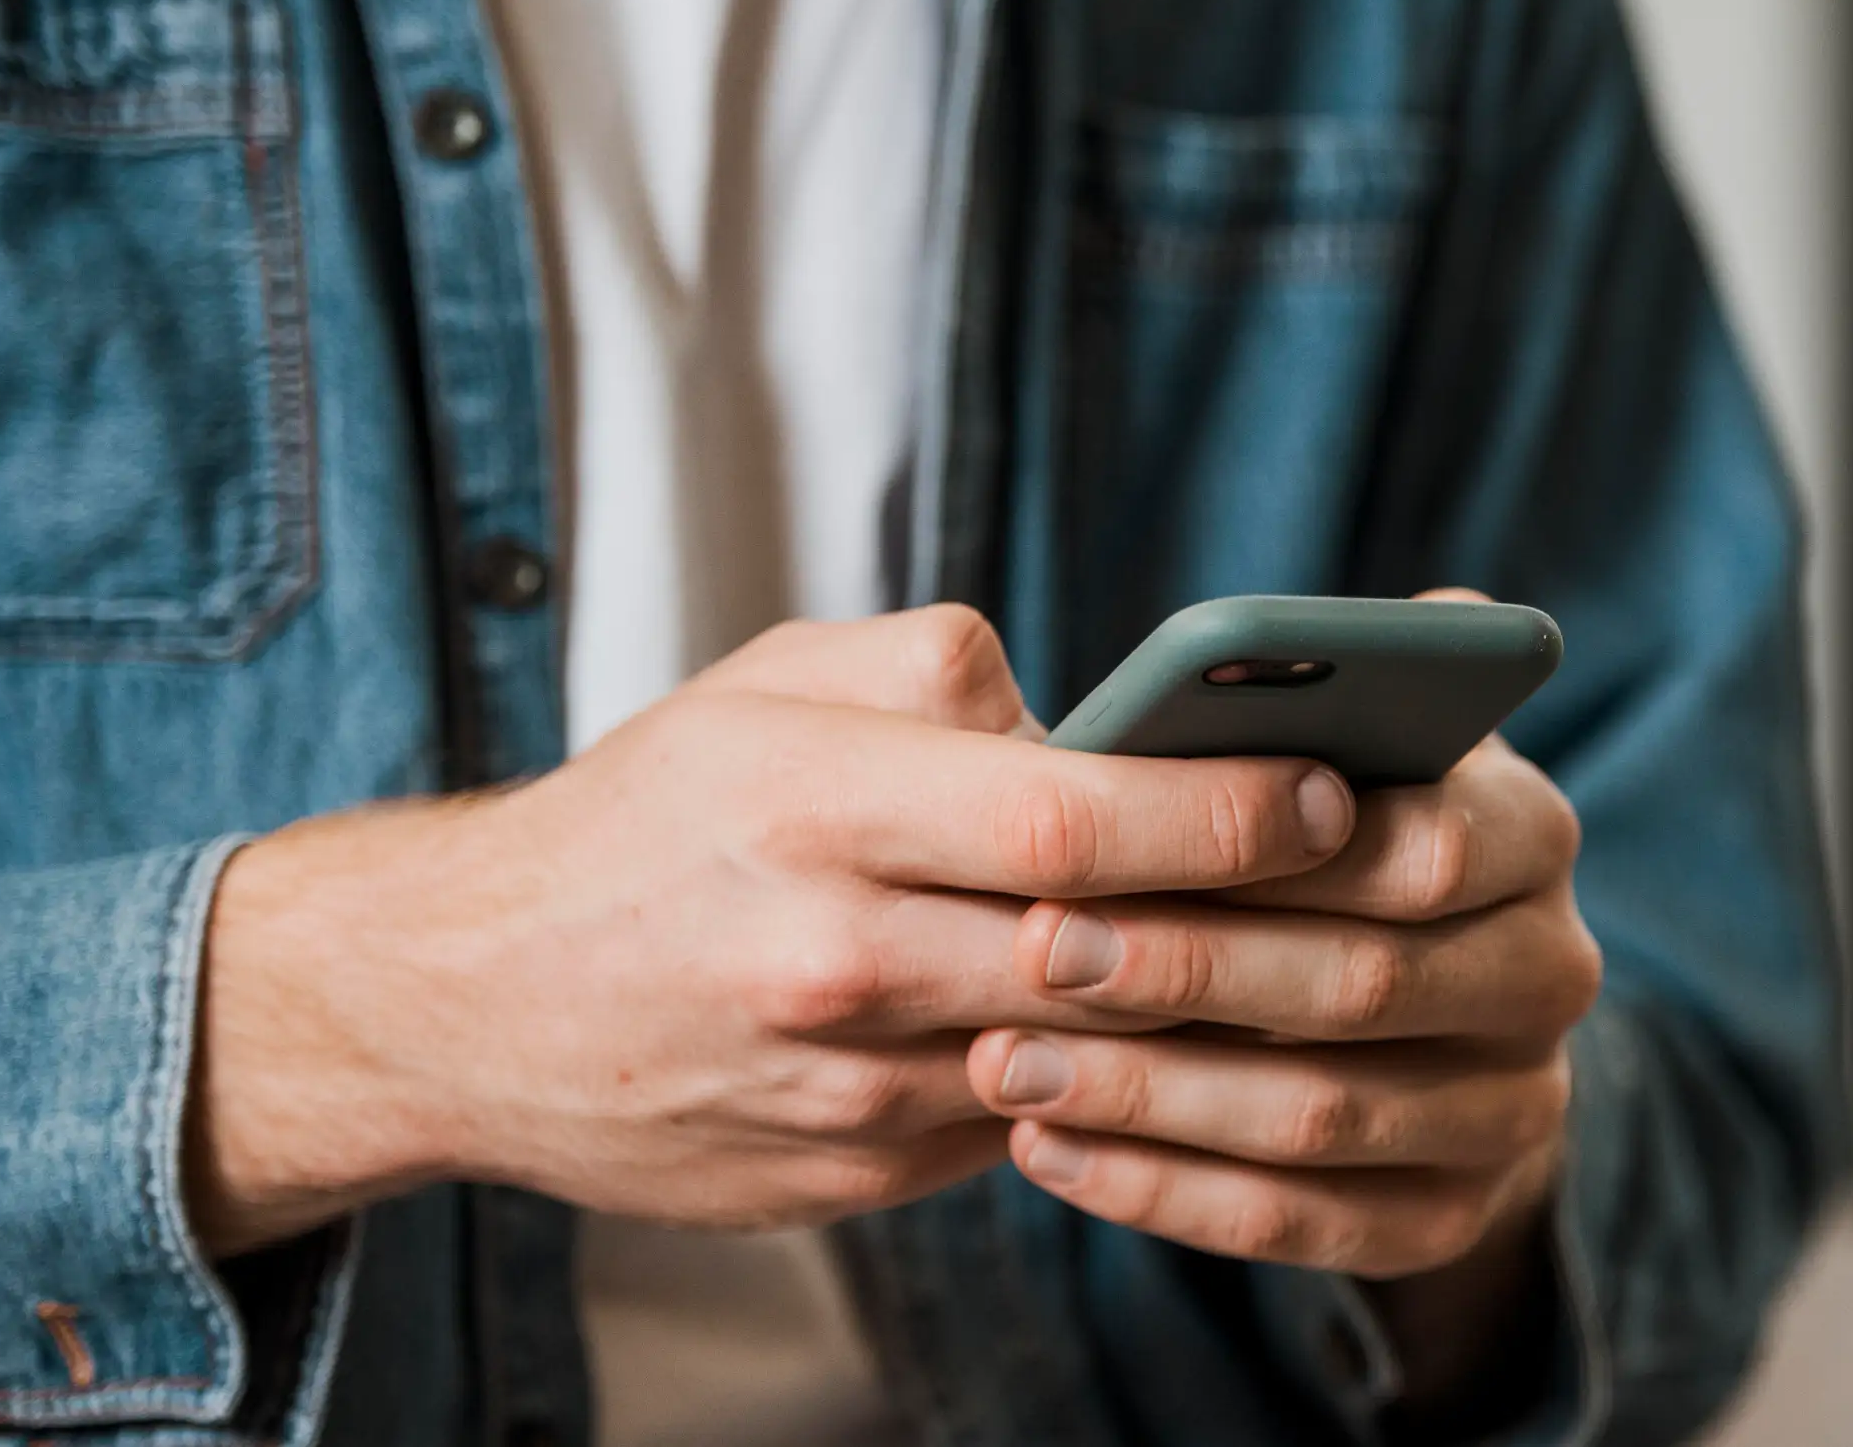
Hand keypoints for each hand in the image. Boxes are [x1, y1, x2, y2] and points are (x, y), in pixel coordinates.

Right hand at [186, 606, 1359, 1256]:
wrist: (472, 998)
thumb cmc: (649, 812)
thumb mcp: (771, 684)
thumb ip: (944, 673)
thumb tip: (1106, 714)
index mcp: (816, 805)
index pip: (1071, 820)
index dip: (1223, 812)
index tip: (1333, 790)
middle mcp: (830, 958)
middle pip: (1105, 957)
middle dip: (1264, 928)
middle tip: (1381, 888)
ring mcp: (837, 1091)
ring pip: (1081, 1060)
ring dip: (1204, 1020)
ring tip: (1311, 965)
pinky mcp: (842, 1179)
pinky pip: (1016, 1128)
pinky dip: (1098, 1083)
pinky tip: (1158, 1038)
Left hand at [962, 727, 1595, 1282]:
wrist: (1406, 1001)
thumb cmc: (1318, 831)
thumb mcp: (1331, 743)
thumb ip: (1299, 698)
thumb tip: (1239, 668)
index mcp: (1532, 832)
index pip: (1423, 851)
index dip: (1262, 856)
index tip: (1107, 840)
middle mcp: (1550, 972)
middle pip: (1364, 985)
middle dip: (1186, 970)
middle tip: (1037, 950)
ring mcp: (1513, 1109)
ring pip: (1321, 1118)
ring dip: (1150, 1095)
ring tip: (1006, 1063)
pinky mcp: (1449, 1215)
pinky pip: (1298, 1225)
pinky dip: (1161, 1191)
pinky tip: (1046, 1146)